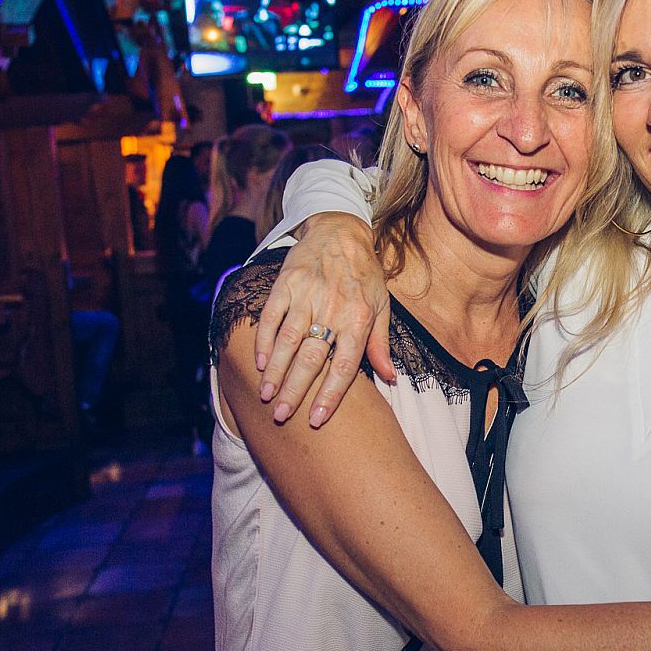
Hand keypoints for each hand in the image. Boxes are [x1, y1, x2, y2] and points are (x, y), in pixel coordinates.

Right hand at [253, 213, 391, 426]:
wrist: (340, 231)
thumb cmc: (364, 275)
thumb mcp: (382, 306)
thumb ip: (380, 344)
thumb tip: (390, 379)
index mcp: (359, 318)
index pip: (344, 365)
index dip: (330, 394)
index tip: (317, 419)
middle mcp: (332, 309)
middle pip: (311, 358)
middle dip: (296, 390)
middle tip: (283, 416)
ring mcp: (307, 295)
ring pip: (288, 340)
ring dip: (276, 371)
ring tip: (267, 396)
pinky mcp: (286, 284)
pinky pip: (271, 317)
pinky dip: (264, 341)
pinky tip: (260, 363)